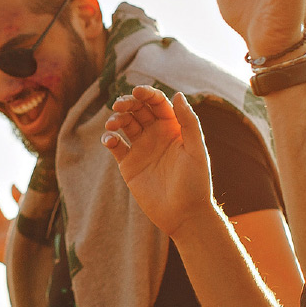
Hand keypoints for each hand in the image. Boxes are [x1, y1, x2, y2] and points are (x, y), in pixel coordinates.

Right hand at [101, 87, 214, 237]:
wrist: (184, 215)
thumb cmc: (196, 183)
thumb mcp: (196, 150)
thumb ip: (189, 122)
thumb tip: (178, 94)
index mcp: (173, 128)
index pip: (158, 103)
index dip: (147, 94)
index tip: (137, 91)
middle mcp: (156, 135)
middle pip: (138, 110)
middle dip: (127, 103)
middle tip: (119, 105)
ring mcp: (141, 149)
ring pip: (124, 124)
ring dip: (116, 119)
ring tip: (113, 124)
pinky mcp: (128, 164)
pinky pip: (115, 146)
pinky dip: (109, 139)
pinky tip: (110, 140)